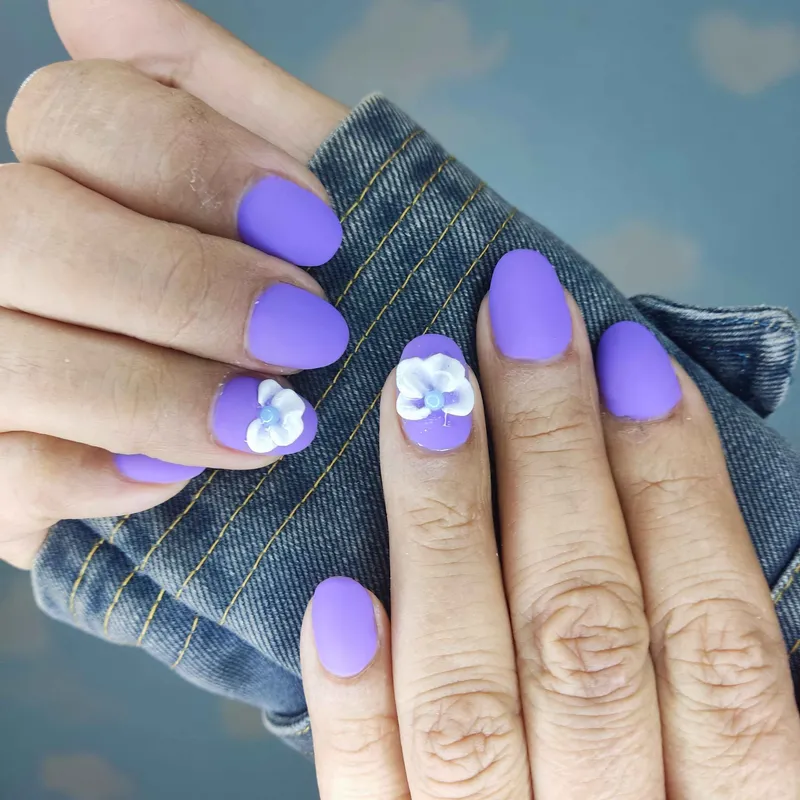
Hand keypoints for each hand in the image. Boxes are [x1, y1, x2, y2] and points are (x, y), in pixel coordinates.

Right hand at [0, 0, 347, 567]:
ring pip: (7, 357)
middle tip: (309, 335)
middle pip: (22, 229)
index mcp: (75, 181)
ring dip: (155, 393)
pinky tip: (177, 478)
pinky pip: (6, 478)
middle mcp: (10, 260)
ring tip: (274, 422)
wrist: (318, 451)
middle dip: (182, 289)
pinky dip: (99, 476)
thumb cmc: (297, 309)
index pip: (72, 116)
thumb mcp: (285, 201)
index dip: (194, 163)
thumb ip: (208, 95)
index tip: (319, 231)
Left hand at [301, 251, 799, 798]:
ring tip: (421, 384)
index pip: (715, 628)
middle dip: (554, 447)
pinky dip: (356, 704)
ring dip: (445, 522)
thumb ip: (685, 664)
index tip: (628, 351)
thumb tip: (648, 486)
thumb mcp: (719, 776)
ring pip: (475, 687)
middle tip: (513, 311)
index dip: (677, 478)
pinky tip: (335, 593)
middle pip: (588, 625)